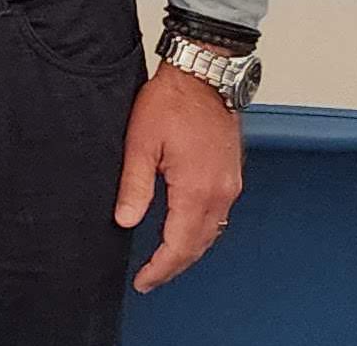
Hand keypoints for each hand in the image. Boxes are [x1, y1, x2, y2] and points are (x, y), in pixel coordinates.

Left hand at [117, 66, 244, 291]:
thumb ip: (134, 185)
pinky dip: (201, 231)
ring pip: (211, 233)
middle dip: (174, 266)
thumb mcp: (140, 142)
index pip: (179, 244)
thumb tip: (124, 220)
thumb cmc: (171, 101)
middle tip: (151, 278)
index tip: (144, 282)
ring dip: (189, 250)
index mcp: (196, 190)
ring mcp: (230, 185)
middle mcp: (220, 193)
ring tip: (164, 261)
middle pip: (199, 245)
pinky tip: (185, 230)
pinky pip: (218, 216)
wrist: (204, 75)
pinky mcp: (231, 175)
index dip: (161, 268)